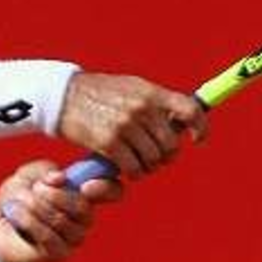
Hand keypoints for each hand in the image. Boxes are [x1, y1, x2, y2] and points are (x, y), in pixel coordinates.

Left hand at [0, 160, 122, 261]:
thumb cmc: (17, 198)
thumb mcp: (25, 175)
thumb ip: (43, 170)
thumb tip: (60, 178)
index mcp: (83, 193)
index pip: (113, 191)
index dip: (106, 187)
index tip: (85, 185)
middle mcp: (84, 217)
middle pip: (83, 207)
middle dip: (56, 195)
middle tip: (35, 188)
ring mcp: (74, 237)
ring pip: (62, 221)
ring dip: (35, 207)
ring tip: (17, 202)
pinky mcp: (59, 253)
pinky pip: (48, 237)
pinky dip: (29, 222)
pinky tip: (15, 213)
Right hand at [57, 73, 208, 177]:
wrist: (62, 96)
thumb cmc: (97, 93)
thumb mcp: (130, 87)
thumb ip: (154, 102)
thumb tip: (180, 121)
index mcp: (150, 93)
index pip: (189, 110)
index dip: (200, 127)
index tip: (197, 139)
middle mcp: (141, 109)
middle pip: (171, 144)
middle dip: (166, 156)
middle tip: (155, 158)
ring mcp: (125, 126)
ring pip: (153, 160)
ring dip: (148, 166)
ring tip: (138, 162)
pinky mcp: (109, 143)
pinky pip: (133, 168)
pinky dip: (133, 173)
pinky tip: (127, 169)